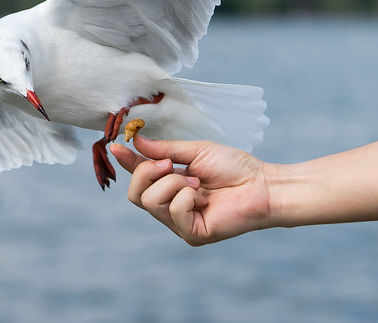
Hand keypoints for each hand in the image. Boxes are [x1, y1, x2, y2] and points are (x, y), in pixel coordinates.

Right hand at [110, 136, 270, 245]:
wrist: (261, 183)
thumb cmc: (234, 167)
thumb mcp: (194, 152)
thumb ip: (165, 150)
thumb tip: (137, 142)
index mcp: (170, 186)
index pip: (140, 177)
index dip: (126, 163)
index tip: (116, 146)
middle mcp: (170, 206)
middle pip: (135, 194)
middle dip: (148, 173)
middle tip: (172, 165)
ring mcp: (179, 223)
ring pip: (151, 201)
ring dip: (174, 183)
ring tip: (197, 182)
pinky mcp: (192, 234)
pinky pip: (173, 211)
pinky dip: (186, 197)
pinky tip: (203, 198)